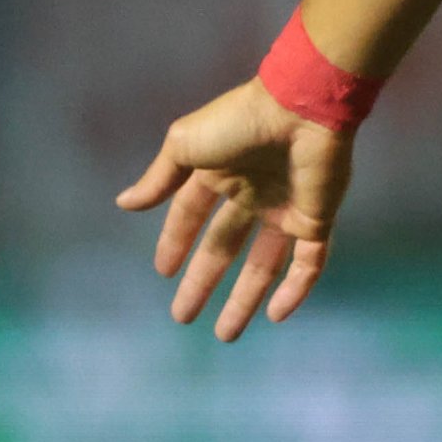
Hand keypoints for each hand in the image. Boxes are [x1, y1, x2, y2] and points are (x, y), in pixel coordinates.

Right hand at [119, 78, 357, 339]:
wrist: (302, 108)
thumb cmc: (240, 121)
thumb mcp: (186, 144)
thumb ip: (159, 178)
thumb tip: (124, 204)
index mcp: (221, 171)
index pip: (192, 214)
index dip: (176, 242)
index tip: (163, 273)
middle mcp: (253, 192)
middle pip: (223, 247)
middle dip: (203, 281)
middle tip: (183, 317)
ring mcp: (286, 207)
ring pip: (264, 264)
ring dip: (245, 299)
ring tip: (225, 334)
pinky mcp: (317, 218)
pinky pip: (308, 262)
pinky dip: (294, 290)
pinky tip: (275, 316)